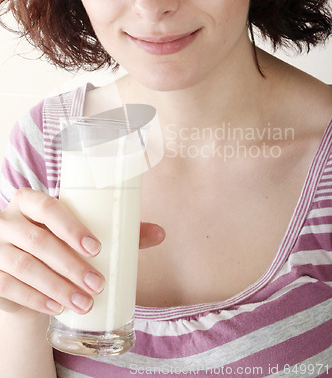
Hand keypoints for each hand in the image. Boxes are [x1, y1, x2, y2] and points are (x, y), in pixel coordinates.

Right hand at [0, 188, 164, 316]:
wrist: (24, 271)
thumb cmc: (59, 245)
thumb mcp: (80, 234)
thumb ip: (117, 232)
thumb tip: (161, 232)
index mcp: (30, 202)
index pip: (47, 206)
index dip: (70, 226)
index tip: (96, 248)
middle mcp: (8, 220)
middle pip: (38, 241)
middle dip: (71, 266)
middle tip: (98, 284)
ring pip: (24, 266)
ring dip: (57, 287)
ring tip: (84, 302)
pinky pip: (9, 287)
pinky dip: (35, 299)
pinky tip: (56, 308)